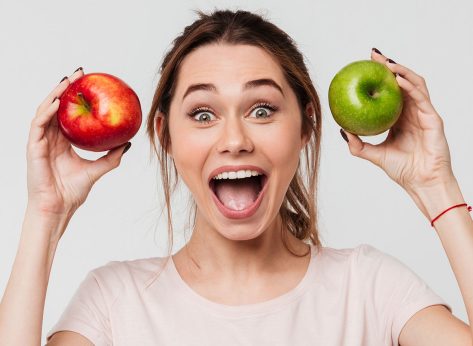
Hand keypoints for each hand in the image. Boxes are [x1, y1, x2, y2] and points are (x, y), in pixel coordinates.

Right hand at [27, 68, 129, 222]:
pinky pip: (38, 124)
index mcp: (63, 141)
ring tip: (68, 81)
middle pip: (56, 106)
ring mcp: (41, 141)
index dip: (76, 97)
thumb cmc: (73, 191)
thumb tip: (127, 143)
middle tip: (79, 74)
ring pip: (45, 111)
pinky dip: (47, 112)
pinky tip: (58, 102)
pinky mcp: (33, 147)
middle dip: (66, 88)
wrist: (59, 207)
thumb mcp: (98, 169)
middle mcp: (51, 138)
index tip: (89, 83)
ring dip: (55, 94)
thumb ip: (111, 156)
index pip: (68, 113)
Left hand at [342, 48, 454, 193]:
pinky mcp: (433, 118)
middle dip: (389, 65)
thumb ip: (358, 145)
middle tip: (373, 55)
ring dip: (401, 71)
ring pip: (414, 84)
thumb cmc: (402, 170)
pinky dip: (410, 86)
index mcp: (399, 118)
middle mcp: (412, 112)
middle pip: (402, 82)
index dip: (379, 76)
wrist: (421, 183)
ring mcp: (424, 113)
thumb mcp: (374, 154)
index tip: (364, 65)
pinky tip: (397, 80)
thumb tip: (342, 131)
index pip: (389, 91)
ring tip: (385, 63)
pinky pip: (421, 98)